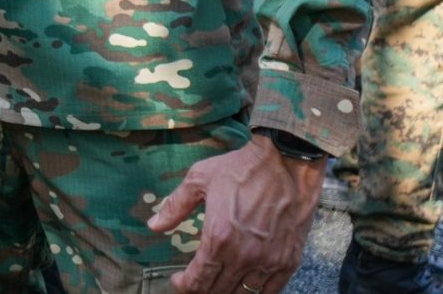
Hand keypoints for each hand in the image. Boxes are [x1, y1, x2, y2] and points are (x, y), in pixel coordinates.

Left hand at [146, 134, 319, 293]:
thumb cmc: (242, 168)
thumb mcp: (199, 179)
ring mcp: (268, 262)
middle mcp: (243, 256)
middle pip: (218, 291)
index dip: (184, 285)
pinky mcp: (288, 261)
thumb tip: (153, 225)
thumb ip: (175, 206)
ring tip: (219, 283)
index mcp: (218, 238)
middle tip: (197, 280)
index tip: (178, 281)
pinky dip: (255, 292)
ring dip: (227, 292)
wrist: (287, 161)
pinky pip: (270, 291)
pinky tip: (246, 284)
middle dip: (203, 290)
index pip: (197, 280)